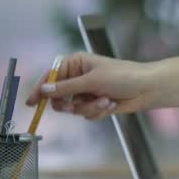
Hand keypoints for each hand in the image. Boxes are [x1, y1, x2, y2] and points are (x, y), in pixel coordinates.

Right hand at [26, 52, 154, 119]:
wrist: (147, 88)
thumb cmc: (123, 76)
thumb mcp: (92, 81)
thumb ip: (66, 87)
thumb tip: (44, 91)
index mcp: (76, 63)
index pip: (51, 77)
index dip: (40, 89)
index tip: (31, 103)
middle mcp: (79, 77)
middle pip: (59, 97)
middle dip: (69, 104)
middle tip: (74, 106)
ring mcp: (88, 91)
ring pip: (73, 109)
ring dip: (89, 108)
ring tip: (106, 101)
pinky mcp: (96, 104)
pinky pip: (86, 114)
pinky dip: (98, 112)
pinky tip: (112, 104)